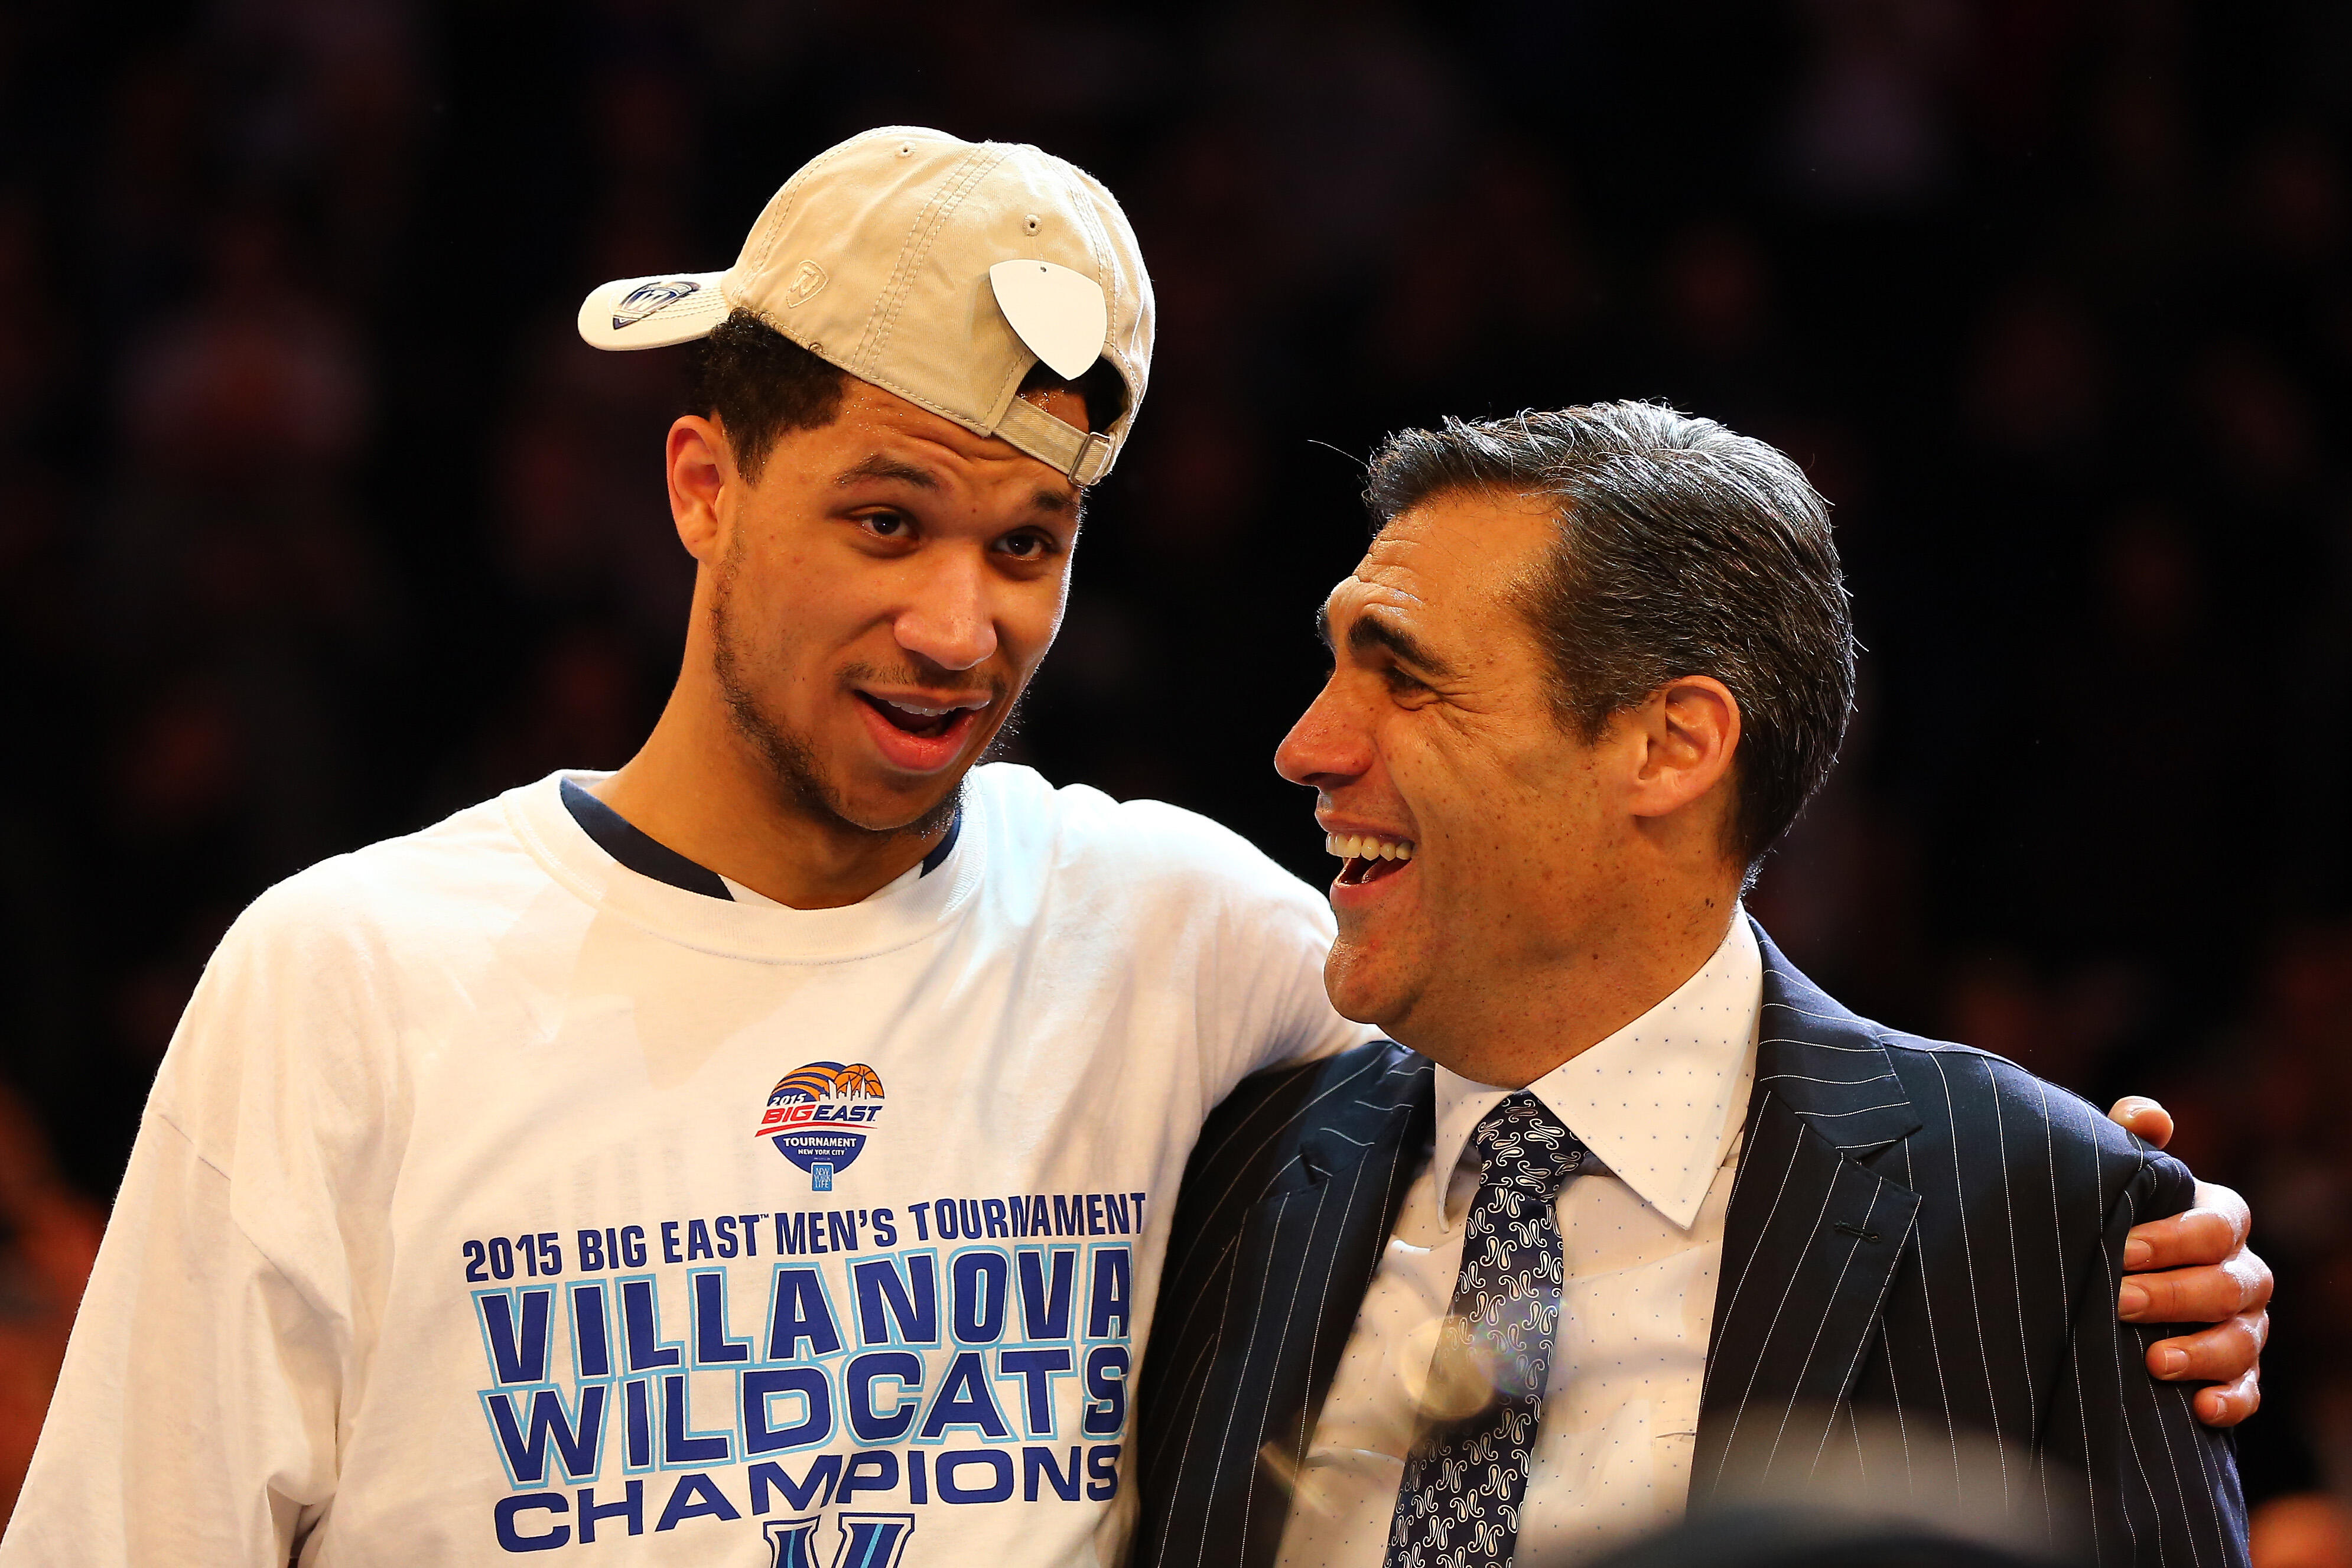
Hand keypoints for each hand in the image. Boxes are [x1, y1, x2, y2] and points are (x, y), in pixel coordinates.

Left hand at [2108, 1096, 2268, 1427]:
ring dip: (2202, 1352)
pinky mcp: (2238, 1374)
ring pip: (2244, 1340)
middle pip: (2229, 1284)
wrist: (2109, 1279)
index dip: (2174, 1237)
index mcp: (2219, 1222)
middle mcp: (2242, 1273)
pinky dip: (2231, 1400)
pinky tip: (2201, 1408)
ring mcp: (2246, 1325)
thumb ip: (2131, 1140)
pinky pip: (2250, 1391)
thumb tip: (2146, 1116)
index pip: (2217, 1226)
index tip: (2123, 1247)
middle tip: (2119, 1300)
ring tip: (2153, 1361)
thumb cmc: (2117, 1219)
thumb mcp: (2120, 1179)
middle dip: (2175, 1294)